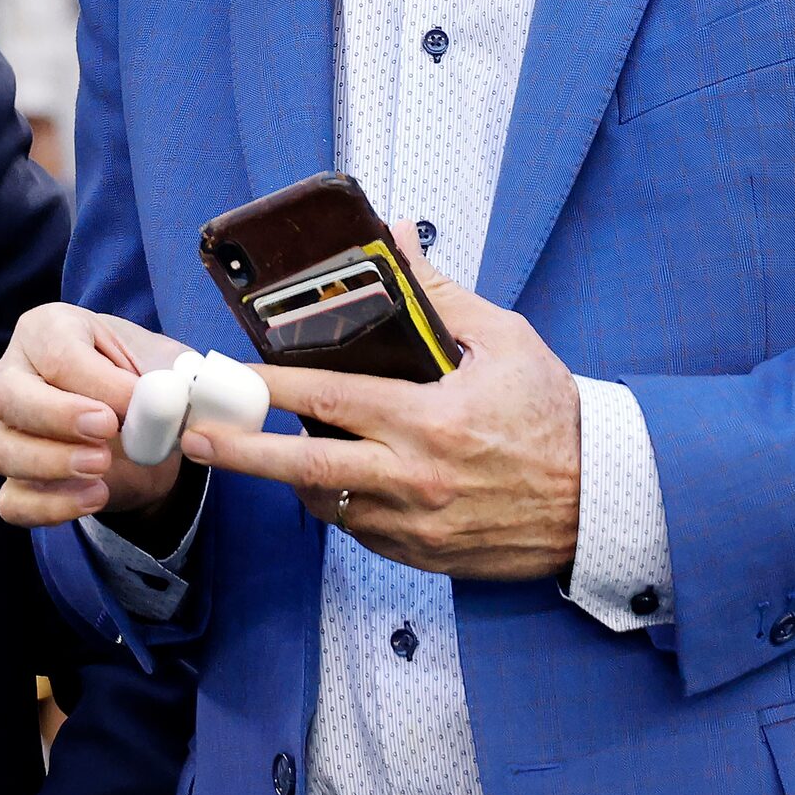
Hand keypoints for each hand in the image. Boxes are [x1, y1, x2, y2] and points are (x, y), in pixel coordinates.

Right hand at [0, 304, 191, 526]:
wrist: (148, 428)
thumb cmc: (146, 378)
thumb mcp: (165, 365)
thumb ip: (168, 377)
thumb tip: (164, 401)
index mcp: (48, 330)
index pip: (55, 353)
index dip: (95, 381)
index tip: (133, 401)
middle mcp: (14, 375)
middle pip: (7, 396)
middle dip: (57, 417)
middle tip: (107, 430)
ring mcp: (6, 429)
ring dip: (51, 464)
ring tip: (102, 469)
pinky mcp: (14, 478)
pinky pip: (11, 500)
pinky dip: (50, 506)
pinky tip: (94, 498)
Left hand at [180, 228, 582, 578]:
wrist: (600, 503)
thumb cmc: (552, 417)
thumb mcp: (503, 341)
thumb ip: (438, 293)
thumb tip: (396, 238)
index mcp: (428, 421)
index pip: (329, 400)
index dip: (272, 387)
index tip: (231, 375)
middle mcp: (411, 479)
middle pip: (302, 468)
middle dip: (239, 450)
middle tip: (194, 435)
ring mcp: (412, 526)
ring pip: (324, 503)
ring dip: (291, 477)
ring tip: (268, 447)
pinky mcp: (419, 557)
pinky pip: (357, 531)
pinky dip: (338, 503)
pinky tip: (337, 477)